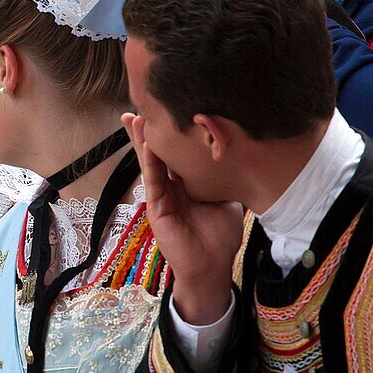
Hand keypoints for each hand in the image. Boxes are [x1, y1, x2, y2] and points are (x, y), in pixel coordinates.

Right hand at [121, 113, 240, 324]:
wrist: (212, 265)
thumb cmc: (219, 235)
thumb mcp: (226, 199)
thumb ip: (224, 179)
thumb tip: (238, 154)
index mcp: (186, 183)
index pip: (176, 154)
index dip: (170, 134)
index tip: (168, 111)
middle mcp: (171, 186)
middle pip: (157, 153)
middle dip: (146, 132)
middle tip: (137, 108)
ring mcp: (162, 196)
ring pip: (150, 163)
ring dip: (141, 141)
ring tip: (134, 119)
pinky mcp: (157, 208)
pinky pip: (153, 181)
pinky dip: (150, 162)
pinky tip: (147, 144)